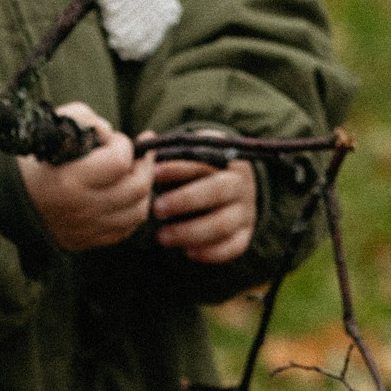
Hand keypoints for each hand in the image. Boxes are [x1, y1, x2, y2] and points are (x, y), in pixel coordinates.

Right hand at [18, 103, 153, 251]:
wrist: (5, 200)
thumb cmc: (32, 161)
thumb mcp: (53, 127)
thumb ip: (86, 120)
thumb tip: (109, 134)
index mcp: (71, 180)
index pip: (120, 161)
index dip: (123, 144)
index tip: (112, 140)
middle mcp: (82, 207)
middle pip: (137, 187)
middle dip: (144, 165)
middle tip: (139, 154)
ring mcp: (87, 228)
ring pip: (138, 211)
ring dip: (143, 189)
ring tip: (136, 174)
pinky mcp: (87, 241)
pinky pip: (126, 230)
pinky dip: (132, 211)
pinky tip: (126, 196)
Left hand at [146, 143, 256, 264]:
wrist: (235, 189)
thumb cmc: (200, 172)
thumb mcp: (191, 155)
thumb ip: (168, 151)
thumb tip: (145, 138)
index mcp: (226, 159)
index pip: (204, 160)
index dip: (177, 168)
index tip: (153, 174)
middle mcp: (240, 183)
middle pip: (217, 191)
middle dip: (184, 200)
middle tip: (156, 209)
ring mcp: (246, 210)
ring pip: (222, 224)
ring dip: (190, 232)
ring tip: (161, 236)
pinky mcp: (246, 233)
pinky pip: (233, 247)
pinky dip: (211, 252)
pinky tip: (188, 252)